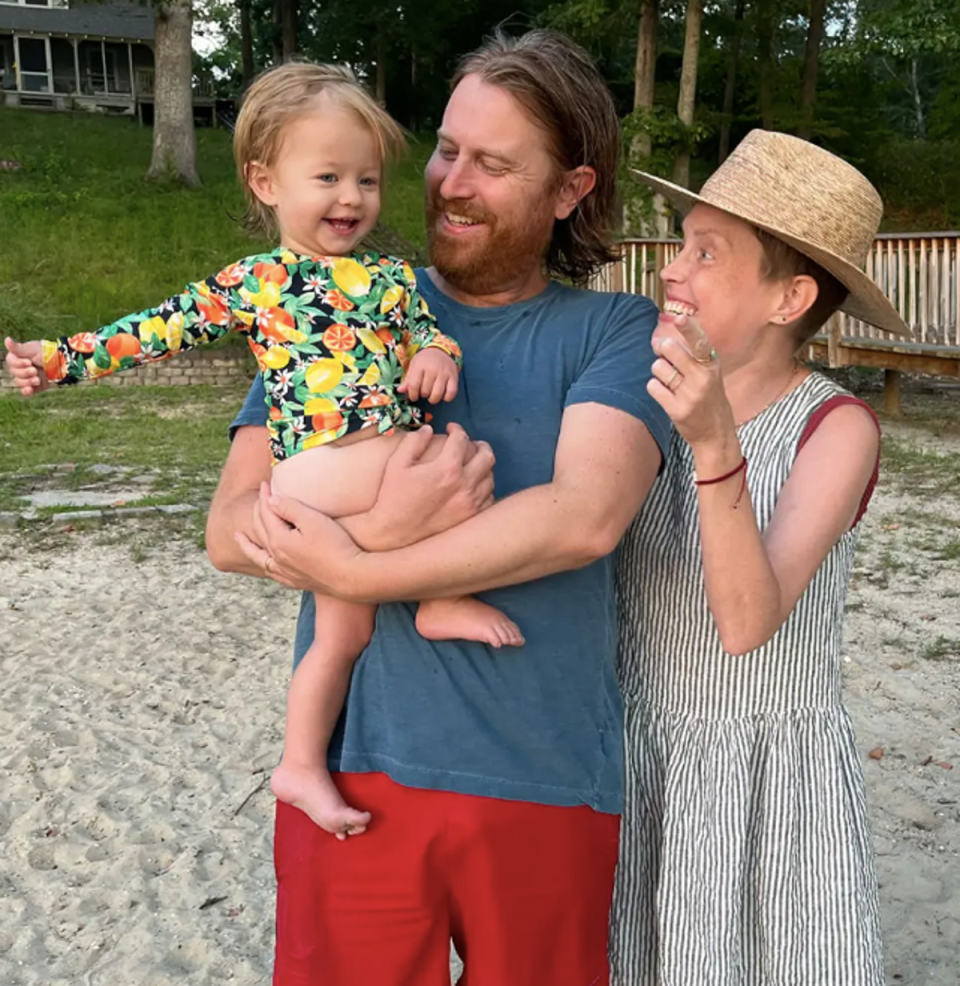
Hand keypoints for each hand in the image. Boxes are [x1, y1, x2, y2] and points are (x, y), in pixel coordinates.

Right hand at [4, 338, 47, 395]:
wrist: (63, 363)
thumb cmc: (47, 353)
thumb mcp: (32, 349)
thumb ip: (18, 348)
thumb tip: (7, 339)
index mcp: (18, 357)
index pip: (11, 362)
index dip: (18, 363)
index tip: (29, 362)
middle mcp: (20, 368)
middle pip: (15, 373)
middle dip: (25, 373)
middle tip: (35, 370)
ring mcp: (27, 377)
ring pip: (19, 382)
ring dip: (27, 381)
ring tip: (37, 379)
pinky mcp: (34, 386)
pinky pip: (26, 391)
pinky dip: (26, 391)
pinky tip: (29, 389)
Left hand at [236, 483, 365, 596]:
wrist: (351, 577)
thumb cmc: (335, 545)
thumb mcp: (313, 520)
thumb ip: (290, 508)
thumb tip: (271, 501)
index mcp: (279, 540)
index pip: (266, 512)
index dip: (265, 496)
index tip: (266, 482)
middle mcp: (277, 557)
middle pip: (260, 530)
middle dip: (258, 511)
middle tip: (261, 498)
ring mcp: (285, 571)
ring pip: (259, 555)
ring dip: (247, 543)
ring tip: (239, 537)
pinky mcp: (296, 581)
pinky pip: (271, 571)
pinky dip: (262, 563)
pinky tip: (265, 563)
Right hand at [364, 422, 494, 548]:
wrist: (394, 532)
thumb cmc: (393, 497)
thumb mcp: (397, 464)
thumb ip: (414, 441)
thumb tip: (429, 429)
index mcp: (447, 468)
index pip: (462, 439)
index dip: (457, 429)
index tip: (451, 429)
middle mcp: (464, 484)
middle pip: (486, 455)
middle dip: (478, 444)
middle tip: (468, 444)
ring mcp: (471, 502)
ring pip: (490, 476)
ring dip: (482, 466)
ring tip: (471, 465)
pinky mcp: (471, 517)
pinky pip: (489, 497)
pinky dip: (484, 488)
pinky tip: (472, 486)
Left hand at [398, 348, 458, 402]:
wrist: (441, 350)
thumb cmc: (425, 360)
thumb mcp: (414, 366)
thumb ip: (408, 379)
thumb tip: (399, 391)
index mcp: (420, 366)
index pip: (413, 385)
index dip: (412, 395)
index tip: (413, 396)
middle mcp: (432, 369)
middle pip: (425, 391)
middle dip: (423, 395)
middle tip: (423, 392)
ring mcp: (444, 373)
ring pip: (437, 394)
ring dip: (433, 399)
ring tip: (431, 396)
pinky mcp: (454, 377)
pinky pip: (451, 392)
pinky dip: (447, 398)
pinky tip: (443, 395)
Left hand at [647, 314, 736, 450]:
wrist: (716, 434)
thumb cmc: (709, 398)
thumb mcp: (710, 374)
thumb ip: (692, 356)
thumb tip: (661, 340)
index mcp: (712, 365)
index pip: (700, 342)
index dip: (689, 329)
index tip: (680, 319)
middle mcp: (703, 378)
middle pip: (669, 349)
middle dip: (662, 349)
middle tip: (663, 354)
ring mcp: (690, 395)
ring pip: (657, 367)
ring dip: (658, 372)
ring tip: (670, 382)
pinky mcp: (677, 410)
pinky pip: (653, 387)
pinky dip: (655, 388)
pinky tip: (666, 395)